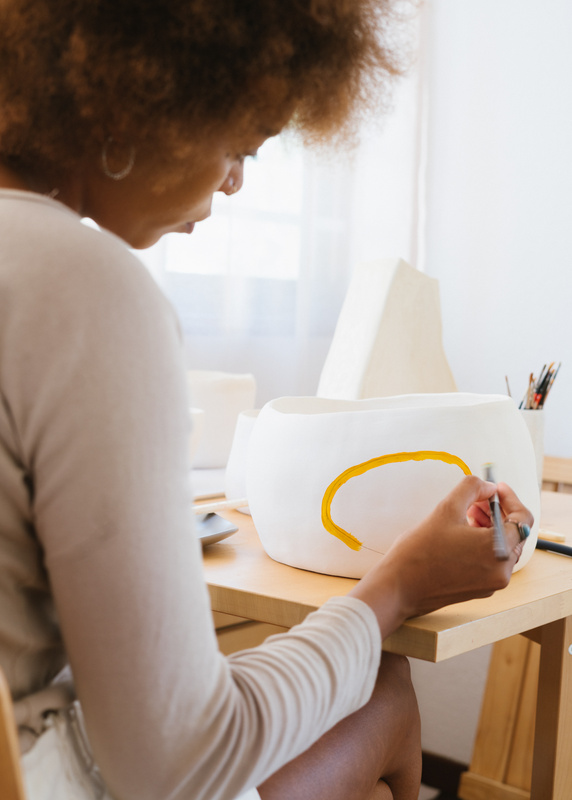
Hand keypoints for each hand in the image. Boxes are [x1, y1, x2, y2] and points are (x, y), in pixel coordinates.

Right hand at [348, 476, 532, 639]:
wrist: (399, 586)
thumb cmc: (419, 552)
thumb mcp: (445, 509)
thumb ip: (472, 489)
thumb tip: (488, 487)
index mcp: (498, 549)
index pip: (522, 518)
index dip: (510, 498)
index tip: (496, 488)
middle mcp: (501, 570)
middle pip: (515, 533)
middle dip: (498, 511)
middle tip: (478, 499)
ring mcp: (492, 582)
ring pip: (504, 547)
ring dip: (490, 526)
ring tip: (467, 515)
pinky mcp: (482, 588)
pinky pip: (493, 561)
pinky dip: (484, 544)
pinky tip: (463, 534)